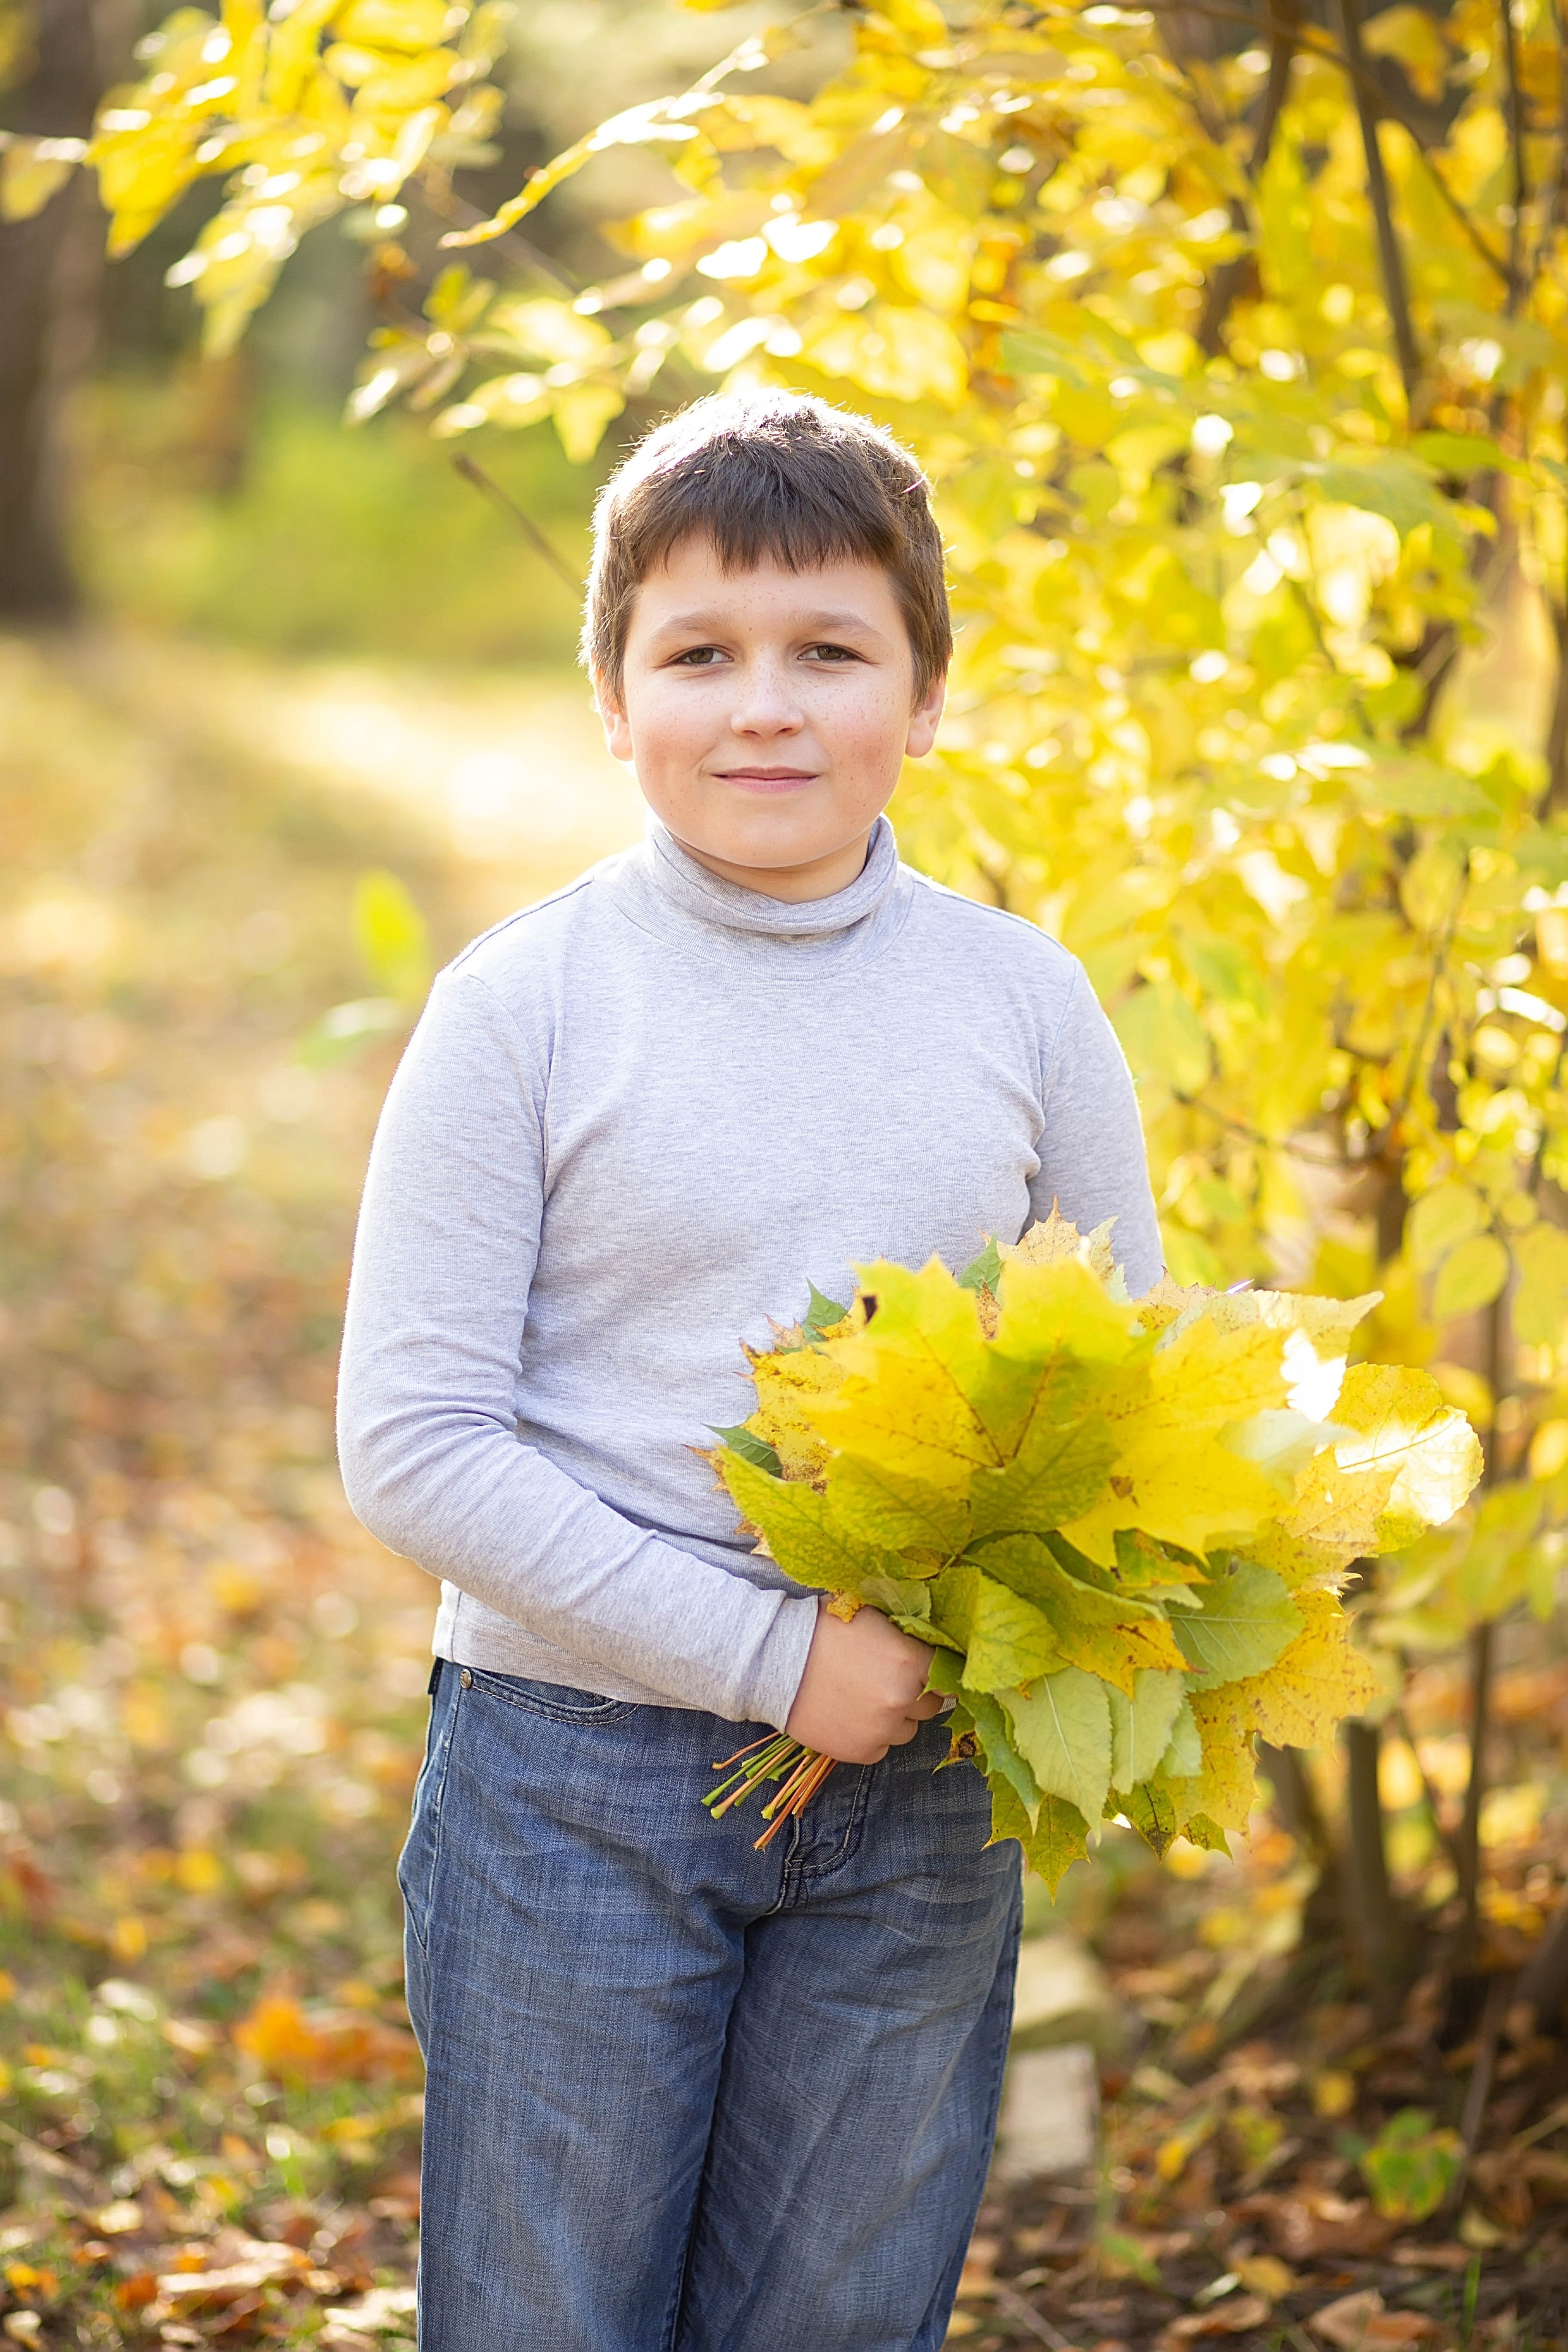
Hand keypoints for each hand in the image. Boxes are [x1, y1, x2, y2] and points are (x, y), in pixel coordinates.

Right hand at [785, 1602, 943, 1763]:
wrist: (774, 1659)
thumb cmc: (822, 1629)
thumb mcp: (872, 1617)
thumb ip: (905, 1636)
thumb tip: (929, 1646)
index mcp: (910, 1660)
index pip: (945, 1673)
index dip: (932, 1670)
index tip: (922, 1669)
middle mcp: (902, 1699)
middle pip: (930, 1705)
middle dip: (914, 1693)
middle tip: (886, 1681)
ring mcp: (883, 1729)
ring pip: (907, 1730)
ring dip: (893, 1718)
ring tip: (862, 1698)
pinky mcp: (861, 1752)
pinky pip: (881, 1748)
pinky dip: (871, 1735)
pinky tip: (849, 1715)